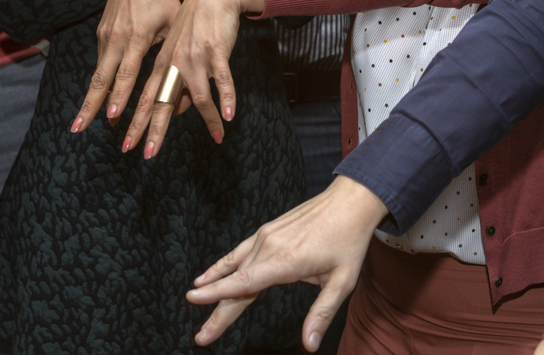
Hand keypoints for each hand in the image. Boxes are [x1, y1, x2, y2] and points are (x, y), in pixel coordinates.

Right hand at [75, 0, 192, 133]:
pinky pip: (100, 62)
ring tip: (82, 122)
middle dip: (90, 106)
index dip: (119, 96)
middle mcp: (118, 37)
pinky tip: (96, 100)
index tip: (111, 117)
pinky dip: (98, 82)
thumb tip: (183, 86)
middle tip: (79, 128)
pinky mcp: (102, 32)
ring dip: (91, 99)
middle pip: (101, 78)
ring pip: (97, 73)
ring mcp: (107, 34)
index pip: (127, 73)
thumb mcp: (174, 22)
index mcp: (138, 36)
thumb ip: (174, 53)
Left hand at [125, 0, 264, 156]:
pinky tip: (229, 115)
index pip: (145, 99)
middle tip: (146, 154)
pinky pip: (223, 80)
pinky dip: (227, 98)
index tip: (129, 145)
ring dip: (209, 119)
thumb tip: (176, 110)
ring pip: (198, 95)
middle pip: (161, 101)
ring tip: (217, 137)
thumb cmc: (196, 26)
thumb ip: (177, 81)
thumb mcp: (180, 51)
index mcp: (163, 64)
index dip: (137, 123)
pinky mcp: (215, 51)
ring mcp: (195, 58)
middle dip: (153, 130)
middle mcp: (174, 63)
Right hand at [187, 176, 387, 350]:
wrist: (350, 201)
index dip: (218, 296)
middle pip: (236, 283)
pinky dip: (222, 264)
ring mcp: (267, 236)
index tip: (193, 301)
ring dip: (215, 287)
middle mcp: (271, 247)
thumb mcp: (342, 282)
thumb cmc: (348, 240)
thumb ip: (322, 313)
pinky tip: (206, 274)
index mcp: (286, 261)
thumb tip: (309, 344)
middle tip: (201, 336)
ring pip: (235, 267)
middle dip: (216, 309)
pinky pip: (239, 251)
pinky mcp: (267, 230)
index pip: (244, 283)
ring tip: (194, 301)